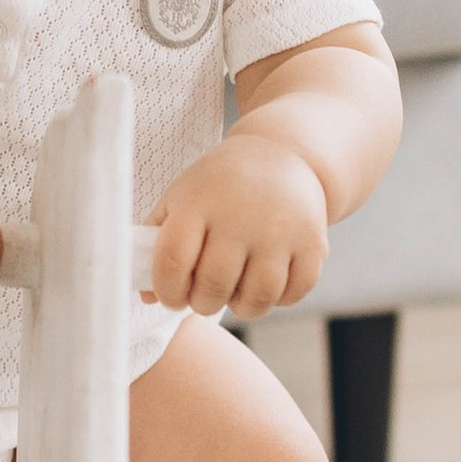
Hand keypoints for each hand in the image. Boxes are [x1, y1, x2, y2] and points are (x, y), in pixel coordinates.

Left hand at [147, 133, 330, 320]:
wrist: (280, 153)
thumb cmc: (218, 186)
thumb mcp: (180, 199)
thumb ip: (155, 244)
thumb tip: (148, 297)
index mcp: (198, 203)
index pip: (172, 262)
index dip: (167, 291)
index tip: (172, 295)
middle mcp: (239, 216)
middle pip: (213, 286)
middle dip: (202, 303)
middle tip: (204, 295)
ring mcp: (280, 230)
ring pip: (257, 298)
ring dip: (241, 307)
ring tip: (234, 293)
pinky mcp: (313, 242)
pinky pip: (293, 293)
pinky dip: (278, 300)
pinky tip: (266, 283)